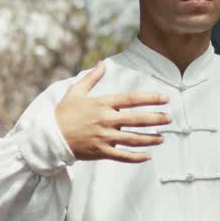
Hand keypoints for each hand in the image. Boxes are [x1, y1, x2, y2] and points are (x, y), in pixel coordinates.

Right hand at [54, 62, 170, 162]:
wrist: (50, 137)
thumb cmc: (63, 113)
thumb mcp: (75, 91)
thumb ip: (91, 78)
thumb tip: (102, 63)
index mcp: (102, 104)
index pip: (131, 99)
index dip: (150, 98)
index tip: (165, 98)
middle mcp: (105, 120)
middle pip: (137, 119)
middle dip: (156, 119)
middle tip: (169, 118)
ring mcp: (104, 137)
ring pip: (133, 139)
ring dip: (150, 138)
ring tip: (162, 137)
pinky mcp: (100, 152)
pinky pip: (122, 156)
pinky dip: (136, 157)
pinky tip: (147, 156)